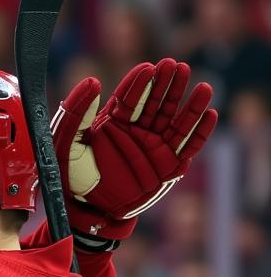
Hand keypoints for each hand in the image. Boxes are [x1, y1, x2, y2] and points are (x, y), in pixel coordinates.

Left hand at [53, 58, 217, 246]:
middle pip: (157, 104)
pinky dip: (200, 132)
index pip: (131, 99)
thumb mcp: (67, 143)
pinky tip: (209, 114)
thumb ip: (77, 113)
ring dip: (191, 105)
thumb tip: (93, 81)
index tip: (149, 68)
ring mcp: (154, 148)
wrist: (86, 210)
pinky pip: (188, 147)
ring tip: (202, 87)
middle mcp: (137, 132)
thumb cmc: (72, 177)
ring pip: (177, 122)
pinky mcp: (167, 166)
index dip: (141, 83)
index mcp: (114, 123)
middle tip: (177, 67)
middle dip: (168, 85)